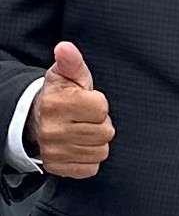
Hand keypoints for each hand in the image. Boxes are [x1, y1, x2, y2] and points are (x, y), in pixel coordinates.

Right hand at [25, 42, 114, 178]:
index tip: (88, 101)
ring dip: (97, 140)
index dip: (99, 103)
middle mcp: (52, 130)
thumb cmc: (59, 93)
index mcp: (57, 104)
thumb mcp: (66, 74)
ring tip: (84, 128)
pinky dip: (89, 157)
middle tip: (87, 116)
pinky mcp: (57, 167)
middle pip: (105, 132)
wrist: (36, 118)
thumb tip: (65, 48)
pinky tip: (80, 144)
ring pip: (100, 150)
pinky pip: (90, 168)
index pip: (101, 108)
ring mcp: (54, 151)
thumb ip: (71, 61)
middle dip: (101, 122)